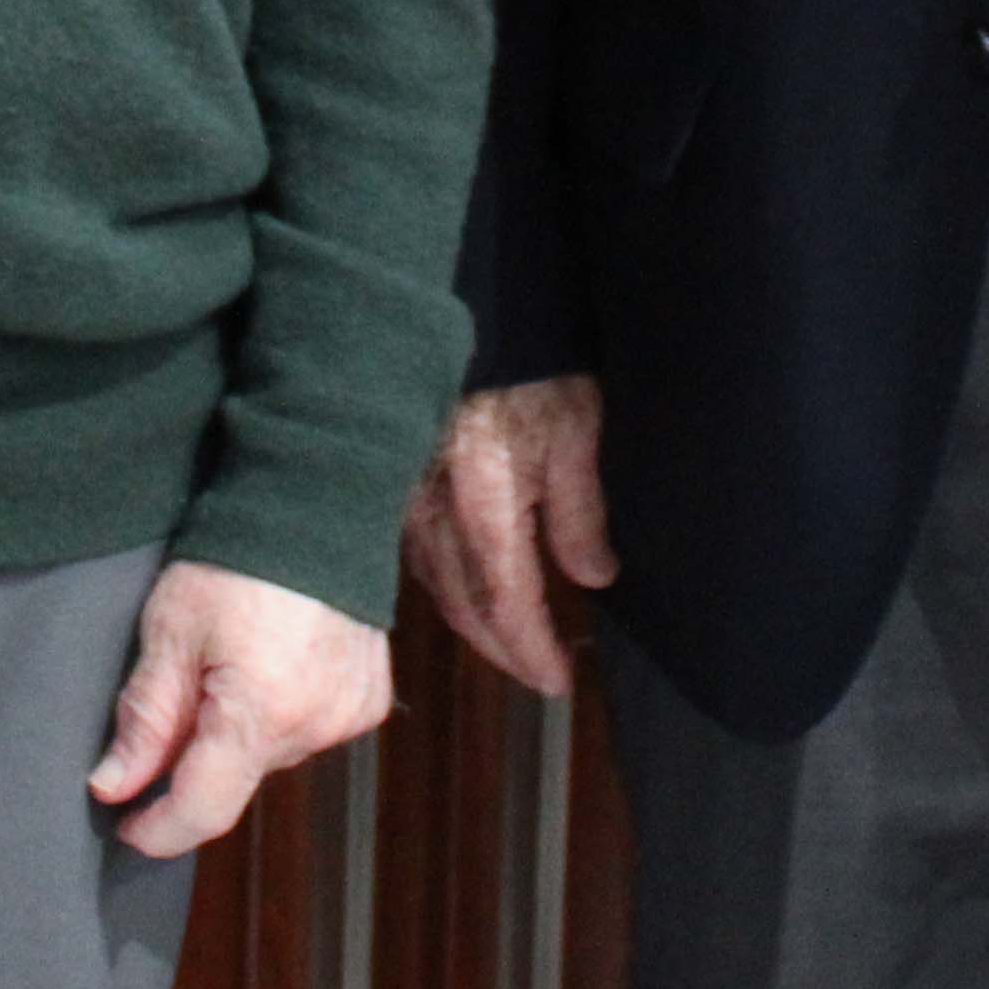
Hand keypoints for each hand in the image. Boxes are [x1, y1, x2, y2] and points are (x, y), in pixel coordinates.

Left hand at [89, 562, 393, 859]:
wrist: (312, 501)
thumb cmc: (233, 558)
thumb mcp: (169, 632)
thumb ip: (144, 719)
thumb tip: (113, 785)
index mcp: (260, 713)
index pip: (202, 811)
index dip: (157, 829)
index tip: (126, 823)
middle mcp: (316, 725)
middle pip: (236, 777)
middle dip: (197, 754)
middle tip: (179, 689)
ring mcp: (349, 714)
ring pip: (271, 754)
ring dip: (242, 730)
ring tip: (231, 660)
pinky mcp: (369, 698)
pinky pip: (311, 729)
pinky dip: (282, 711)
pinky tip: (273, 662)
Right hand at [402, 374, 614, 698]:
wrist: (468, 309)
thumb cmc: (528, 362)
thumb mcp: (575, 428)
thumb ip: (581, 511)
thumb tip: (593, 576)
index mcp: (485, 504)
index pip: (507, 604)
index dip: (531, 651)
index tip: (557, 679)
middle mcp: (435, 512)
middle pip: (463, 607)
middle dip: (502, 648)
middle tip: (537, 670)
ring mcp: (406, 497)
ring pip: (435, 582)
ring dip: (472, 620)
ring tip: (509, 637)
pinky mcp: (395, 481)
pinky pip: (416, 551)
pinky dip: (445, 582)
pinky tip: (466, 584)